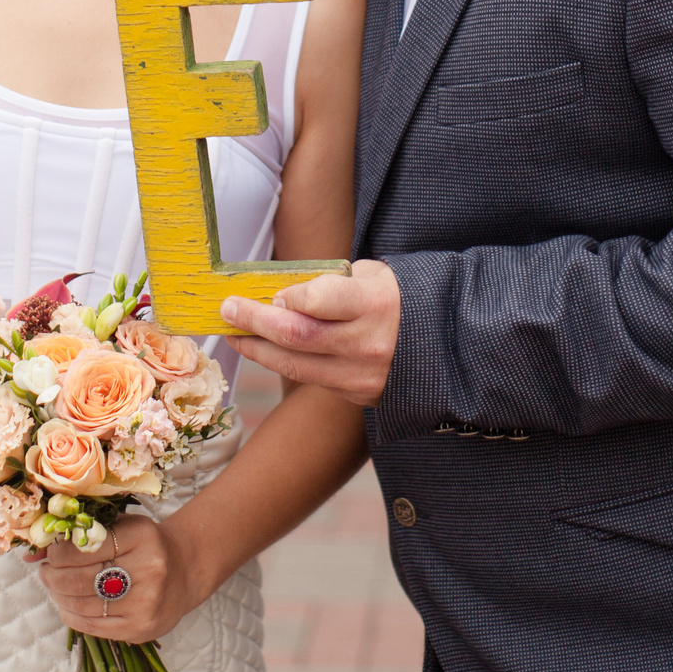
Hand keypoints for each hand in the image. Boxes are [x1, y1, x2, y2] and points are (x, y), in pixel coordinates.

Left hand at [35, 514, 189, 642]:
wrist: (184, 571)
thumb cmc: (145, 545)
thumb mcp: (120, 527)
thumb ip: (80, 534)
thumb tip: (31, 554)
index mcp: (142, 536)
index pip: (84, 546)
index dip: (57, 552)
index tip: (50, 552)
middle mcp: (148, 569)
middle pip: (78, 578)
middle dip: (52, 576)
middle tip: (46, 571)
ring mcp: (145, 602)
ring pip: (80, 604)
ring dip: (58, 595)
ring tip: (54, 585)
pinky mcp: (139, 628)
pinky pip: (91, 625)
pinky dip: (71, 614)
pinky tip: (68, 603)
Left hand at [221, 261, 399, 406]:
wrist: (445, 343)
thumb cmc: (399, 299)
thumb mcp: (372, 276)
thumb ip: (329, 283)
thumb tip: (281, 293)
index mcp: (375, 303)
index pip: (321, 299)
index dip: (290, 296)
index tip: (272, 292)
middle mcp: (368, 342)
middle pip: (297, 335)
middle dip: (255, 321)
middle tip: (228, 309)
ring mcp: (362, 374)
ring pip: (296, 365)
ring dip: (258, 349)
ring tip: (234, 334)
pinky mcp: (358, 395)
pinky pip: (312, 379)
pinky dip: (283, 363)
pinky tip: (264, 350)